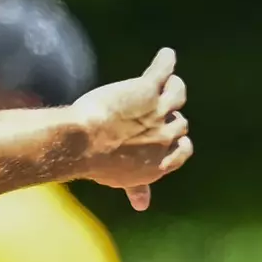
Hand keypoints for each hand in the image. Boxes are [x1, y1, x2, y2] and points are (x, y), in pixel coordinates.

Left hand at [70, 48, 192, 210]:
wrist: (78, 143)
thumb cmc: (92, 161)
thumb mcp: (119, 178)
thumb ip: (136, 187)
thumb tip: (143, 206)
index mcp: (159, 164)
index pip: (183, 150)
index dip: (177, 141)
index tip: (167, 136)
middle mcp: (164, 138)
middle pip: (178, 123)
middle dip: (168, 116)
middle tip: (153, 109)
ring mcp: (158, 112)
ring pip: (177, 94)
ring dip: (172, 87)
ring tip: (164, 81)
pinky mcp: (148, 90)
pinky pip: (164, 71)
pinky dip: (165, 61)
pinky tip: (165, 55)